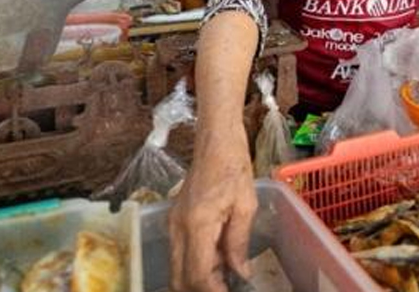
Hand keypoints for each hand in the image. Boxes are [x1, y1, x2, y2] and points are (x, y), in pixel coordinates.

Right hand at [169, 149, 257, 291]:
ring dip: (198, 279)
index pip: (197, 274)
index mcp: (197, 225)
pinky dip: (196, 265)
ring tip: (225, 280)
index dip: (213, 291)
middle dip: (200, 290)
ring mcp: (173, 225)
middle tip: (226, 289)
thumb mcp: (245, 206)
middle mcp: (178, 229)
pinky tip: (218, 264)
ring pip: (177, 268)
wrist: (215, 142)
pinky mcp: (175, 222)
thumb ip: (238, 243)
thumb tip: (240, 273)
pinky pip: (180, 254)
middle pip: (179, 278)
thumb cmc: (234, 168)